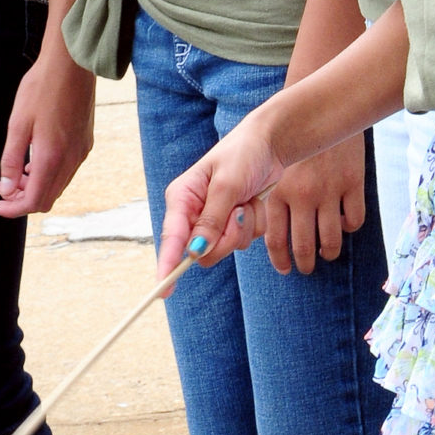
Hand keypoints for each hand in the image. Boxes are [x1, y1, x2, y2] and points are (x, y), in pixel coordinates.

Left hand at [0, 44, 94, 215]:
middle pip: (47, 198)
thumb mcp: (17, 124)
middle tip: (2, 189)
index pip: (33, 201)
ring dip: (36, 187)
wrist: (71, 64)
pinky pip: (67, 171)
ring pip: (58, 186)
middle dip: (23, 200)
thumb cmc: (40, 89)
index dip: (12, 208)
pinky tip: (34, 161)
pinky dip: (49, 175)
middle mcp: (71, 160)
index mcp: (52, 158)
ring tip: (15, 174)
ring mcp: (81, 152)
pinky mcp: (85, 142)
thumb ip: (11, 160)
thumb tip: (5, 189)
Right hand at [156, 112, 285, 278]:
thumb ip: (212, 219)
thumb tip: (195, 252)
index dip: (167, 265)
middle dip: (226, 238)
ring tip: (247, 200)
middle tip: (239, 214)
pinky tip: (254, 202)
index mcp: (182, 197)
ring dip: (244, 228)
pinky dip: (256, 224)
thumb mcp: (227, 184)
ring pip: (227, 248)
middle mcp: (194, 212)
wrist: (271, 144)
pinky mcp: (234, 223)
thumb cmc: (243, 154)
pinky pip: (245, 241)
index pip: (171, 238)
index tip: (164, 290)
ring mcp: (215, 219)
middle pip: (203, 251)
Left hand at [259, 134, 365, 275]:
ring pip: (331, 241)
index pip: (275, 239)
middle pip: (305, 246)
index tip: (284, 268)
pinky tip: (341, 222)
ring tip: (325, 253)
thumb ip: (258, 202)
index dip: (280, 259)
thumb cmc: (281, 143)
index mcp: (276, 192)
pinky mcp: (352, 182)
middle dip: (304, 263)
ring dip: (328, 253)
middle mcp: (302, 194)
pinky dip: (348, 227)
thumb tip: (247, 237)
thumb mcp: (262, 170)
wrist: (313, 107)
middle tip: (305, 267)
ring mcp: (329, 189)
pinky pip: (354, 221)